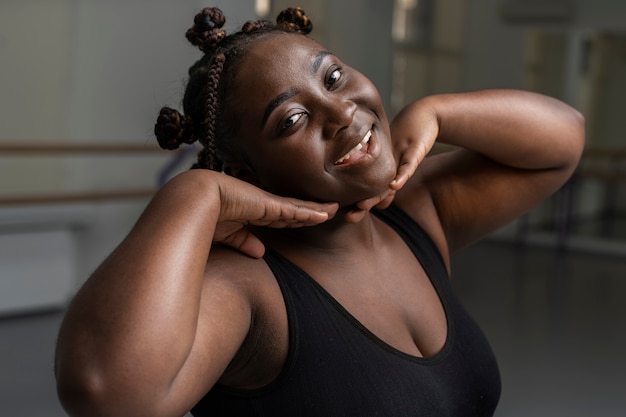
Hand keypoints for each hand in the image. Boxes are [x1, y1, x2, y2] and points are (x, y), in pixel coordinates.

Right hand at [213, 174, 337, 256]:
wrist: (195, 200)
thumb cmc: (203, 215)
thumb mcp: (227, 234)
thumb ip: (244, 241)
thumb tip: (260, 253)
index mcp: (252, 211)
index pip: (279, 217)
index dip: (296, 218)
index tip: (309, 219)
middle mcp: (262, 205)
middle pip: (294, 210)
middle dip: (312, 211)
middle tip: (330, 210)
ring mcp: (267, 203)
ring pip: (299, 208)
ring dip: (318, 209)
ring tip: (335, 209)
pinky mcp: (270, 205)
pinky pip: (296, 210)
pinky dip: (312, 212)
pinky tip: (326, 214)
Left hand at [346, 101, 439, 222]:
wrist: (423, 116)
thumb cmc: (408, 141)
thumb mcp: (400, 164)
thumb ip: (392, 183)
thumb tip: (381, 205)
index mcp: (381, 170)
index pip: (371, 191)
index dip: (360, 205)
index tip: (347, 218)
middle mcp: (386, 165)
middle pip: (373, 188)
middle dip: (362, 204)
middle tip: (348, 217)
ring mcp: (398, 157)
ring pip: (386, 178)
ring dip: (374, 193)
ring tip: (362, 205)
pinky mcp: (414, 151)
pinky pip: (408, 165)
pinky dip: (402, 176)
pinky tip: (393, 185)